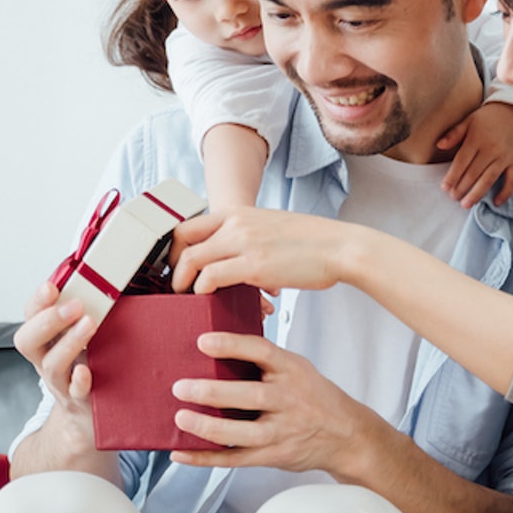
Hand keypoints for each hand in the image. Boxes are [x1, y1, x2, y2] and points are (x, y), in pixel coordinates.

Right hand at [12, 283, 98, 441]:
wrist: (89, 416)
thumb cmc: (90, 368)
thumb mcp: (84, 336)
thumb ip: (90, 310)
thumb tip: (111, 275)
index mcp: (46, 340)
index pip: (31, 316)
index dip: (38, 301)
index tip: (52, 286)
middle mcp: (47, 360)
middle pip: (28, 341)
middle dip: (48, 320)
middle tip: (75, 306)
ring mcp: (61, 383)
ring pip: (52, 366)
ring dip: (69, 343)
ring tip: (89, 324)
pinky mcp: (80, 401)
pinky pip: (75, 393)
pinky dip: (79, 381)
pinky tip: (86, 370)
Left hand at [168, 331, 386, 476]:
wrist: (347, 435)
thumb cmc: (315, 399)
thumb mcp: (299, 370)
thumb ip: (266, 362)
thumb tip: (216, 349)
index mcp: (293, 371)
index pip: (263, 352)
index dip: (233, 345)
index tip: (204, 341)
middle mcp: (289, 400)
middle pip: (252, 396)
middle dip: (214, 392)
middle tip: (182, 387)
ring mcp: (282, 431)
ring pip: (244, 433)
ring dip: (209, 427)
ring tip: (182, 419)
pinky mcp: (274, 455)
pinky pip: (236, 459)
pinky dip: (206, 458)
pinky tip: (183, 452)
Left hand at [169, 208, 354, 296]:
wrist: (341, 246)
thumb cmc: (313, 243)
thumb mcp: (272, 228)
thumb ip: (249, 237)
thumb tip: (237, 259)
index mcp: (239, 213)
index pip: (189, 223)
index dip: (175, 246)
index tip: (176, 265)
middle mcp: (237, 223)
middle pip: (182, 239)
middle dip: (171, 264)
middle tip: (175, 284)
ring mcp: (244, 242)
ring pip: (192, 259)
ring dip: (182, 281)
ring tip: (185, 297)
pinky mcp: (254, 265)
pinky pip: (212, 276)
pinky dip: (203, 289)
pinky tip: (208, 298)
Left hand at [436, 101, 512, 207]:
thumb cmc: (487, 118)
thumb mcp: (469, 120)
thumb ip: (454, 134)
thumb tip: (439, 145)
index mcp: (477, 139)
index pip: (462, 161)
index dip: (452, 176)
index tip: (444, 188)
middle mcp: (491, 149)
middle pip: (474, 173)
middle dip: (462, 187)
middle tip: (453, 197)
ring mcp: (504, 157)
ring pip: (489, 179)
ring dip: (477, 194)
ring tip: (466, 204)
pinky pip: (512, 180)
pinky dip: (505, 193)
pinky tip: (496, 202)